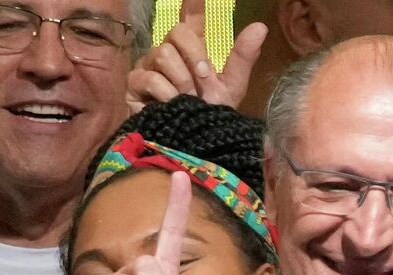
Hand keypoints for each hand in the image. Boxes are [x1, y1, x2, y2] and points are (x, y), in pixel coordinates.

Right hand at [125, 0, 266, 109]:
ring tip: (185, 98)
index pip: (189, 19)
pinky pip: (150, 77)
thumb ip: (243, 56)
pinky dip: (166, 93)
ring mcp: (147, 67)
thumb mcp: (231, 86)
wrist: (191, 144)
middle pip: (176, 32)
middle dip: (194, 55)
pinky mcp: (133, 85)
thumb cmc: (207, 115)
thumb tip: (260, 26)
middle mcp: (167, 53)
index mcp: (191, 50)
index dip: (192, 5)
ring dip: (181, 79)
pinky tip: (170, 105)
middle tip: (201, 80)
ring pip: (163, 54)